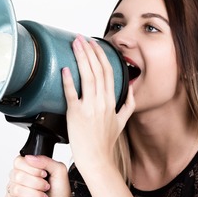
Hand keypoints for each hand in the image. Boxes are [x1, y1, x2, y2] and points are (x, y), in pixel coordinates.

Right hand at [4, 154, 70, 196]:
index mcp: (28, 166)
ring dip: (35, 195)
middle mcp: (19, 176)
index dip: (33, 169)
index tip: (44, 174)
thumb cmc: (59, 191)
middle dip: (36, 184)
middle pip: (18, 176)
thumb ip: (46, 160)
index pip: (19, 162)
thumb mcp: (59, 171)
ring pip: (16, 190)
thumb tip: (30, 158)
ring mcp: (14, 189)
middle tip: (45, 186)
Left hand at [61, 35, 134, 171]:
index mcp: (112, 101)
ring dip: (80, 58)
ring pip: (87, 77)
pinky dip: (68, 80)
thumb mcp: (122, 122)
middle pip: (97, 69)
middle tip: (80, 37)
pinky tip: (65, 69)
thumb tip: (131, 91)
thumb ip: (128, 105)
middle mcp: (102, 101)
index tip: (94, 43)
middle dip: (89, 50)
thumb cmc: (106, 142)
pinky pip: (71, 94)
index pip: (108, 72)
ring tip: (74, 44)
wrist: (97, 159)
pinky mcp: (76, 114)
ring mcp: (89, 107)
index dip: (100, 55)